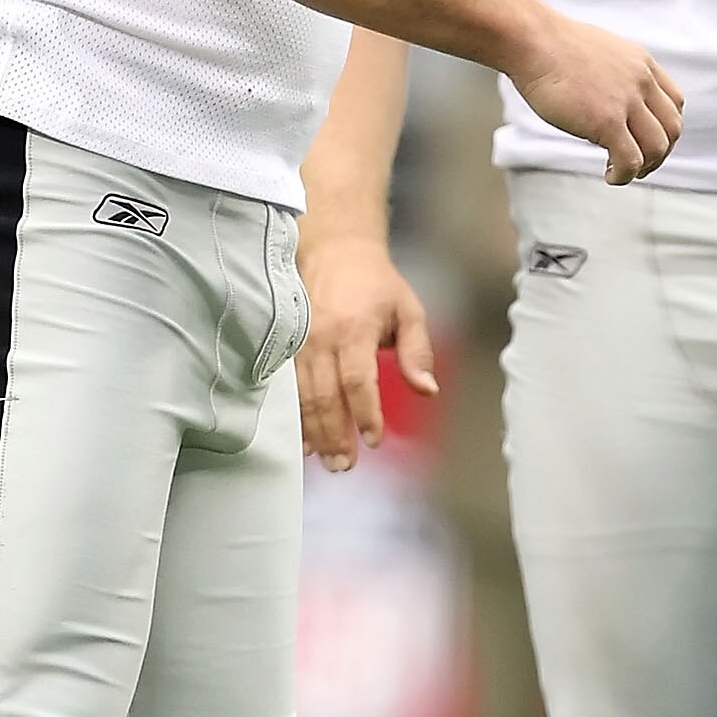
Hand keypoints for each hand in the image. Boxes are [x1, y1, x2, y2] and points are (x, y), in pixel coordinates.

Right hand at [296, 233, 437, 472]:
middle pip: (325, 396)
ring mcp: (300, 343)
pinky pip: (289, 388)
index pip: (358, 381)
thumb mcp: (409, 310)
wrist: (334, 251)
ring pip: (303, 397)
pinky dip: (296, 417)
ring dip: (315, 433)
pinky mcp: (287, 346)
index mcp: (355, 329)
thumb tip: (428, 389)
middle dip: (335, 435)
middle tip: (346, 466)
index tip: (374, 441)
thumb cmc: (376, 283)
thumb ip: (417, 352)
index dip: (365, 414)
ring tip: (328, 461)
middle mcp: (322, 338)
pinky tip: (303, 440)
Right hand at [509, 13, 682, 184]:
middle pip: (671, 128)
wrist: (532, 40)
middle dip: (660, 153)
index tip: (646, 139)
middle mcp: (640, 81)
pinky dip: (624, 175)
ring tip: (622, 172)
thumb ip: (613, 72)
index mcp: (641, 63)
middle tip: (640, 165)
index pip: (674, 103)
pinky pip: (630, 160)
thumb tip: (606, 95)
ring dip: (645, 167)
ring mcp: (626, 101)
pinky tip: (610, 175)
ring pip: (657, 148)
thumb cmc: (550, 45)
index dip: (665, 128)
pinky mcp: (607, 121)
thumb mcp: (598, 51)